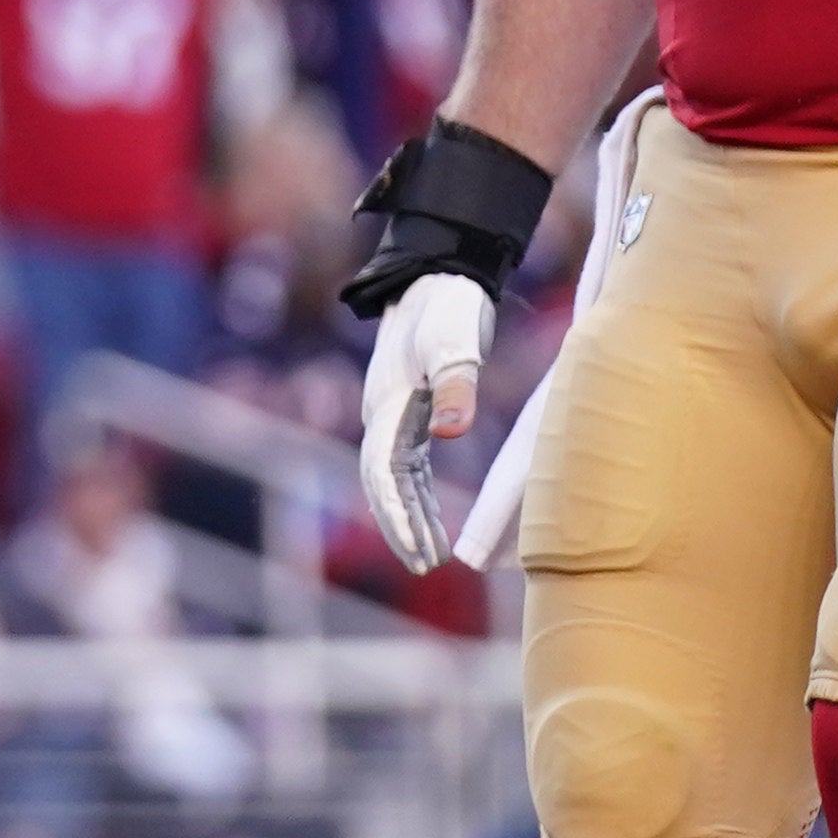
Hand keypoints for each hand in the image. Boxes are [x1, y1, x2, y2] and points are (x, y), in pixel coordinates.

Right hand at [354, 270, 497, 575]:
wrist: (439, 271)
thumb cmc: (448, 306)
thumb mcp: (455, 344)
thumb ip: (456, 387)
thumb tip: (452, 433)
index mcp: (387, 405)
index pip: (383, 473)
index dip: (396, 514)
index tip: (415, 549)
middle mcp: (381, 415)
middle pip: (382, 485)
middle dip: (400, 527)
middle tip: (424, 566)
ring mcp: (392, 414)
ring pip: (393, 479)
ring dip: (409, 517)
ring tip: (431, 556)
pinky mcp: (409, 411)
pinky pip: (408, 465)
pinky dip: (419, 495)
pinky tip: (433, 518)